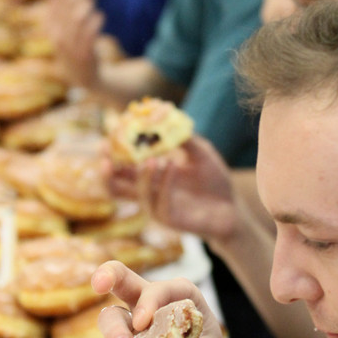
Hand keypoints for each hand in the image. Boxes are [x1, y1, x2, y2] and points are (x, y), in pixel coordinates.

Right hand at [46, 0, 104, 88]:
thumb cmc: (79, 45)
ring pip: (76, 16)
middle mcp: (56, 33)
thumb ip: (74, 2)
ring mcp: (68, 46)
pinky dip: (95, 21)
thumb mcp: (71, 25)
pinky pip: (88, 34)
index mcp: (50, 22)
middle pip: (68, 1)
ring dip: (88, 2)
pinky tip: (100, 16)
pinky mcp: (82, 56)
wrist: (85, 78)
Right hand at [93, 262, 235, 337]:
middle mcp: (153, 308)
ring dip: (114, 335)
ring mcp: (133, 332)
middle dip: (109, 276)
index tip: (142, 322)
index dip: (148, 301)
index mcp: (180, 299)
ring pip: (111, 319)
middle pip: (124, 282)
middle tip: (99, 283)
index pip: (160, 290)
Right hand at [107, 136, 238, 241]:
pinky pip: (162, 203)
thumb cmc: (214, 181)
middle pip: (117, 188)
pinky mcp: (171, 220)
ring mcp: (159, 208)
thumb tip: (168, 117)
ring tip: (150, 159)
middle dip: (108, 173)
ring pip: (139, 195)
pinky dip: (165, 184)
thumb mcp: (201, 153)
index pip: (123, 168)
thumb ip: (185, 138)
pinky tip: (172, 166)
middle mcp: (150, 194)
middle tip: (105, 155)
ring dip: (142, 177)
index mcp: (151, 178)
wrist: (233, 208)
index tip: (105, 139)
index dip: (111, 156)